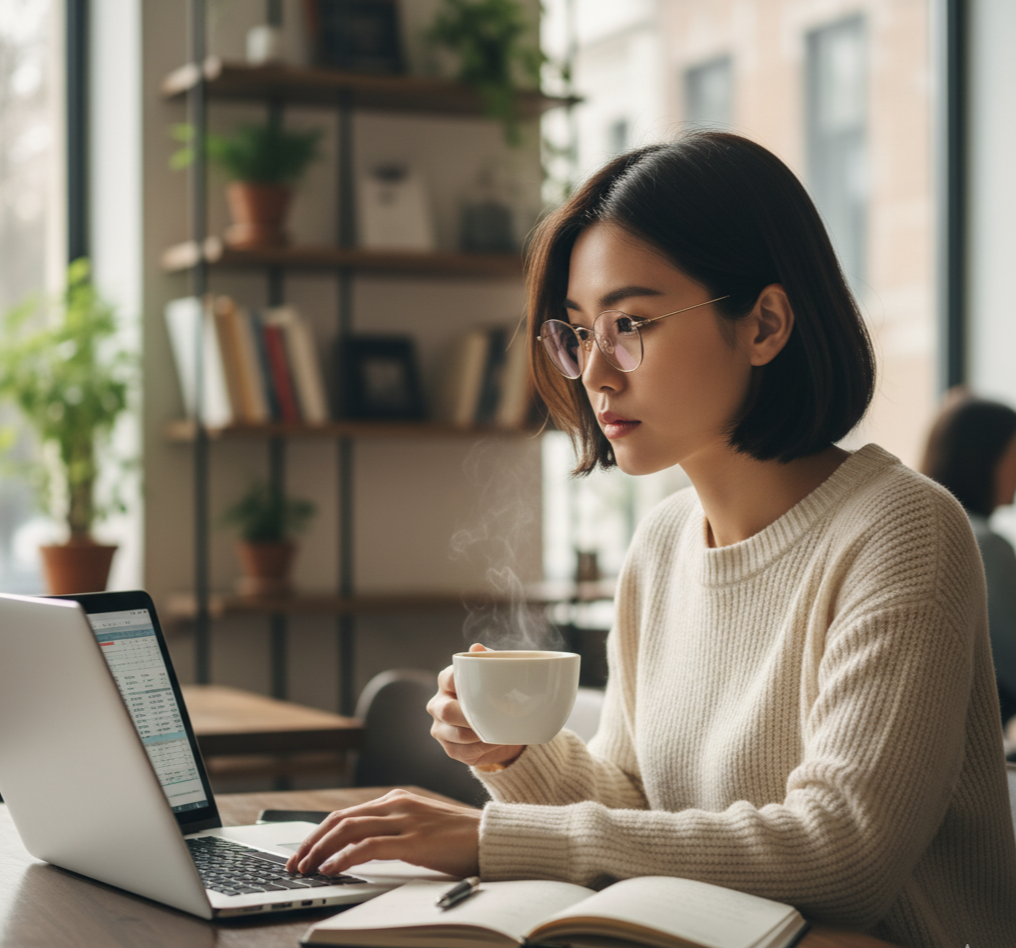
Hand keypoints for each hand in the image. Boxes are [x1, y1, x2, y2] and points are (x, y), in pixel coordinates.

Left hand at [284, 789, 481, 877]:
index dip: (318, 833)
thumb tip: (358, 850)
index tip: (302, 853)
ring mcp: (405, 821)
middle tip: (294, 864)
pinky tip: (332, 869)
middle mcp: (397, 805)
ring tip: (306, 869)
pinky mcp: (414, 841)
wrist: (491, 838)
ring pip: (349, 830)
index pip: (345, 814)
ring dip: (321, 851)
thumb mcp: (420, 827)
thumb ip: (393, 830)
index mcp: (396, 800)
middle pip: (340, 819)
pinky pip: (369, 847)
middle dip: (312, 842)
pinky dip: (344, 858)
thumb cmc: (458, 838)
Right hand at [427, 643, 524, 769]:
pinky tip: (494, 741)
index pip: (449, 679)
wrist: (502, 729)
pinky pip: (464, 751)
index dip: (464, 684)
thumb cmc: (495, 695)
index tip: (487, 691)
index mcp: (447, 681)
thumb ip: (488, 659)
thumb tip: (476, 647)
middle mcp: (438, 704)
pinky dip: (483, 748)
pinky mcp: (449, 748)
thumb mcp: (495, 675)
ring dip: (481, 733)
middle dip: (472, 716)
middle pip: (447, 710)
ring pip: (457, 734)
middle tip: (496, 715)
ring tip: (500, 729)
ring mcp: (441, 728)